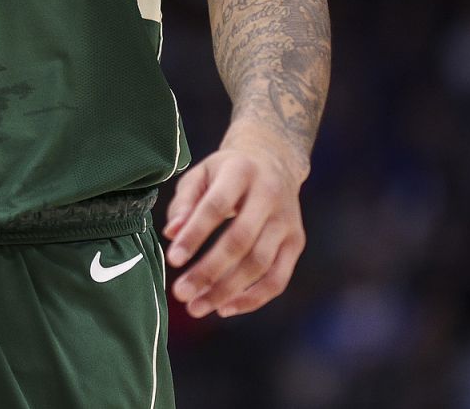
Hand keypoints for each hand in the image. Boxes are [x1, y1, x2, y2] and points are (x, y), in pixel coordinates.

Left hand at [163, 125, 307, 317]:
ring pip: (259, 264)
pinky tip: (224, 308)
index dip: (195, 235)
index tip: (173, 260)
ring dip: (226, 291)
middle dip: (209, 271)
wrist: (274, 161)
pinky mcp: (297, 242)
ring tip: (197, 307)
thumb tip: (172, 234)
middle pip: (240, 240)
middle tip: (181, 293)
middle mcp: (269, 195)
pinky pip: (277, 279)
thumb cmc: (226, 172)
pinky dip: (252, 299)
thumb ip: (184, 202)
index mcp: (241, 170)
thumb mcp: (201, 174)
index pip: (216, 206)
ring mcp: (287, 221)